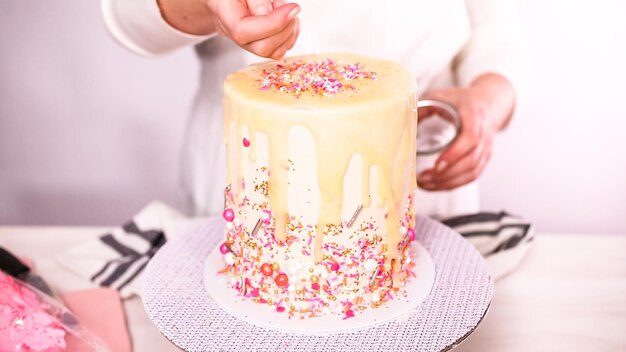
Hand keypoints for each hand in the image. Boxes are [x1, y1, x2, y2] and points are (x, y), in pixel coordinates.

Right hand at [158, 0, 299, 58]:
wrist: (226, 1)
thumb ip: (254, 0)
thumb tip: (268, 13)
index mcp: (226, 18)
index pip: (244, 32)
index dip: (271, 23)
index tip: (292, 8)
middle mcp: (238, 37)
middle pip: (262, 48)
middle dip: (284, 28)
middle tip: (291, 8)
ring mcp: (251, 44)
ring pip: (274, 52)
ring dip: (289, 31)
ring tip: (286, 10)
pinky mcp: (264, 45)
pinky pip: (282, 49)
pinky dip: (291, 34)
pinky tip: (287, 19)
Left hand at [416, 73, 514, 190]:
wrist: (488, 104)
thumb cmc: (463, 101)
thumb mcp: (443, 96)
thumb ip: (424, 106)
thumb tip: (404, 122)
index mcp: (474, 116)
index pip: (470, 139)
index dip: (454, 154)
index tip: (437, 165)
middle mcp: (483, 135)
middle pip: (470, 161)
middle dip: (446, 174)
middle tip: (424, 177)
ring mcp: (485, 149)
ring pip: (472, 172)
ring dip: (449, 182)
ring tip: (427, 184)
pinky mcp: (483, 159)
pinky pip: (472, 176)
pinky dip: (454, 184)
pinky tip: (438, 186)